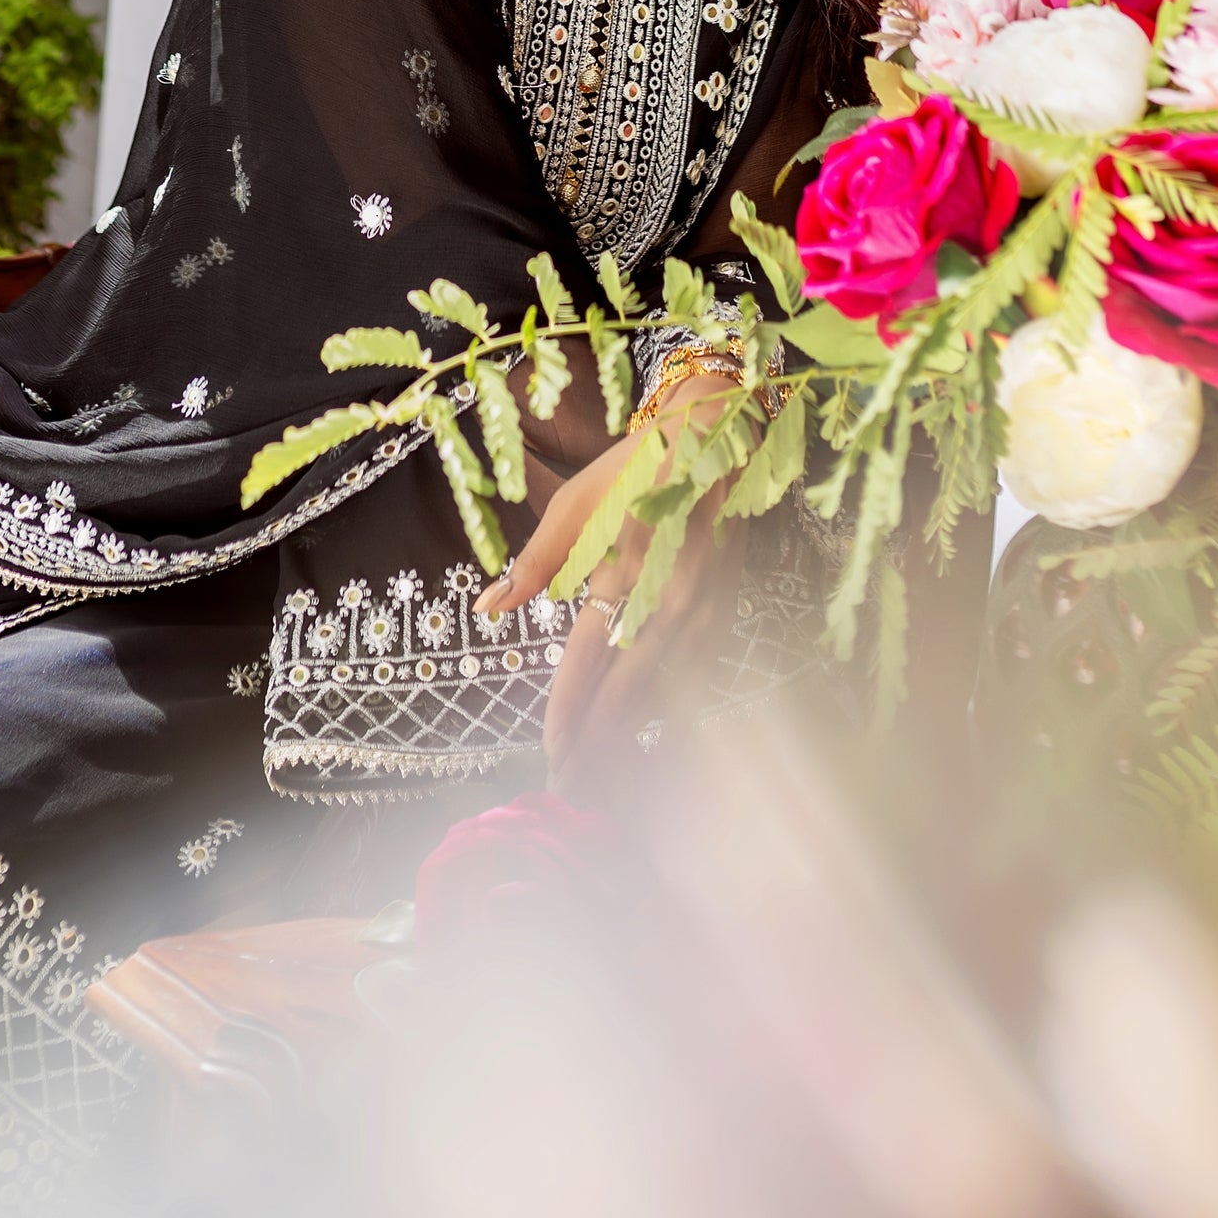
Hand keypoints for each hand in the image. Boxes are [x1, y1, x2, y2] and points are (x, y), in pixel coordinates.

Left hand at [476, 379, 731, 785]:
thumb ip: (537, 563)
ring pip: (666, 692)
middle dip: (599, 743)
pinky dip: (674, 707)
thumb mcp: (576, 502)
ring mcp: (703, 608)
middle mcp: (667, 600)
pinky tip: (656, 731)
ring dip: (635, 735)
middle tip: (572, 784)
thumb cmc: (637, 464)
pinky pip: (698, 673)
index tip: (550, 753)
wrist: (718, 433)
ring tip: (606, 774)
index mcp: (622, 573)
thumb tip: (490, 606)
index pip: (587, 664)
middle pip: (628, 693)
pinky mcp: (727, 608)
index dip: (567, 714)